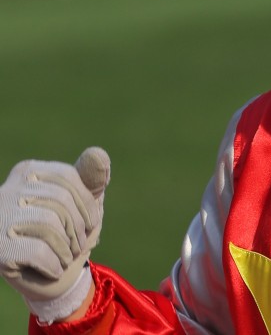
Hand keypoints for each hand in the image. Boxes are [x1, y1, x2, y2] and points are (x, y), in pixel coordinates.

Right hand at [0, 147, 109, 321]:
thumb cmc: (70, 233)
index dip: (87, 204)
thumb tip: (98, 153)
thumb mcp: (86, 204)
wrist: (52, 280)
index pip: (66, 176)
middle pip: (59, 200)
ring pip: (49, 224)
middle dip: (78, 228)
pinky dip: (55, 265)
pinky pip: (37, 251)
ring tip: (64, 257)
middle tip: (76, 246)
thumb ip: (92, 178)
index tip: (89, 223)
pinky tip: (52, 269)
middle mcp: (6, 191)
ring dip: (67, 249)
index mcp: (28, 173)